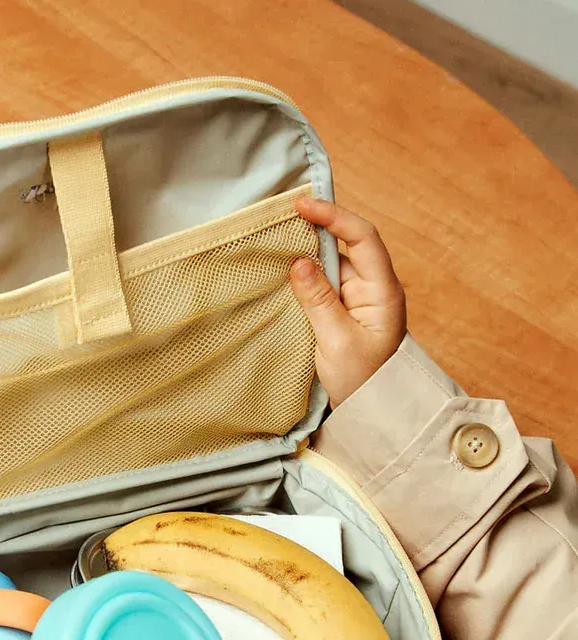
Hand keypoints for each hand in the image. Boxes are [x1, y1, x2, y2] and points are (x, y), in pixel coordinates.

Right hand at [291, 196, 406, 404]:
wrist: (370, 414)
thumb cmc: (361, 383)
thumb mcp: (336, 342)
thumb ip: (318, 300)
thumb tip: (299, 261)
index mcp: (383, 292)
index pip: (363, 238)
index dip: (335, 216)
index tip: (303, 206)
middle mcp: (373, 289)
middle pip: (345, 246)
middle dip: (315, 231)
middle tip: (281, 220)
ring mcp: (358, 300)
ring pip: (330, 266)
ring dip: (305, 257)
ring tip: (275, 248)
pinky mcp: (343, 313)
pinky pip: (322, 286)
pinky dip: (304, 279)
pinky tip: (283, 276)